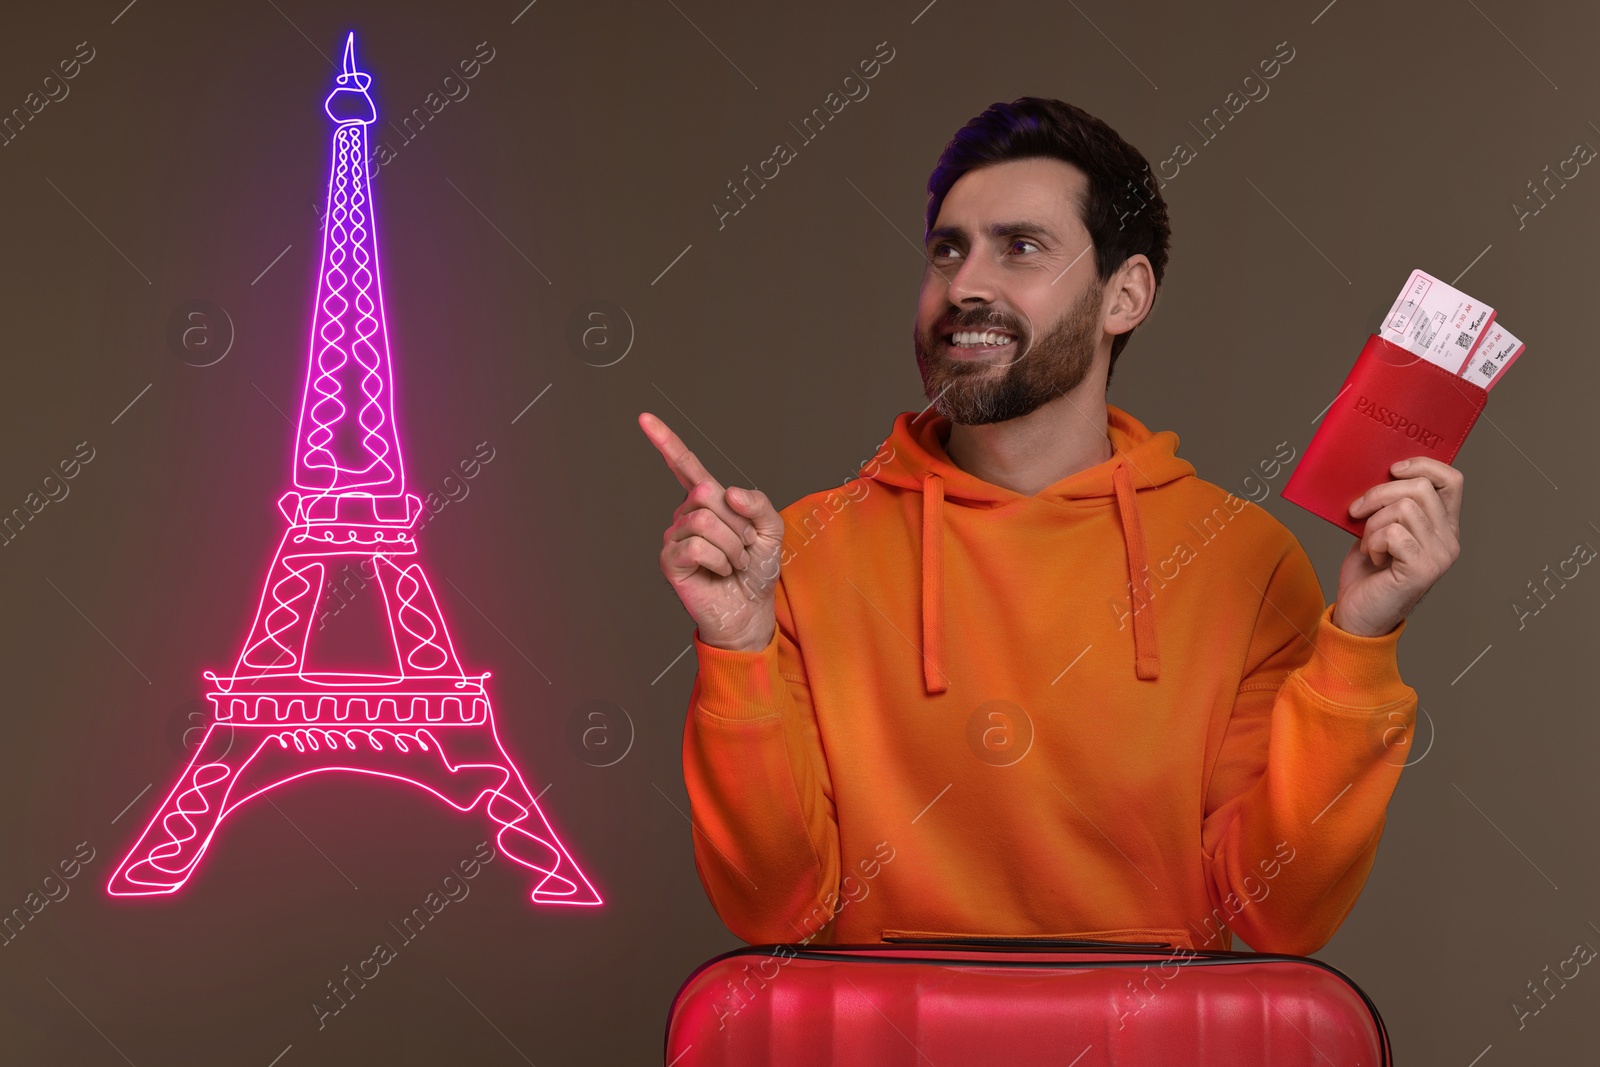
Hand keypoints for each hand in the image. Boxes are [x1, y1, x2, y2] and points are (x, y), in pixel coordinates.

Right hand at [639, 412, 784, 652]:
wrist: (751, 610)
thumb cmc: (757, 570)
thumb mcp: (771, 530)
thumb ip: (758, 503)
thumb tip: (727, 492)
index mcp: (709, 501)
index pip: (685, 466)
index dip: (665, 441)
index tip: (644, 418)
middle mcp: (687, 514)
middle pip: (708, 494)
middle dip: (739, 524)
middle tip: (744, 549)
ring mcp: (675, 537)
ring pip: (705, 520)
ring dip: (732, 546)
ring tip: (734, 563)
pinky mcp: (670, 560)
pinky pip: (697, 546)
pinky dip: (719, 560)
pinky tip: (719, 572)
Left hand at [1333, 457, 1463, 636]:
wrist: (1357, 616)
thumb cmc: (1367, 574)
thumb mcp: (1379, 529)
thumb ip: (1390, 505)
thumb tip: (1379, 473)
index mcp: (1443, 526)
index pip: (1452, 480)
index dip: (1423, 465)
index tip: (1392, 470)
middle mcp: (1449, 540)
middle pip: (1421, 487)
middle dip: (1379, 493)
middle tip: (1357, 512)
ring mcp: (1440, 556)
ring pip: (1404, 508)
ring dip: (1372, 523)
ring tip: (1368, 545)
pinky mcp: (1422, 570)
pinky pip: (1393, 533)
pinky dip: (1373, 541)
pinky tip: (1373, 558)